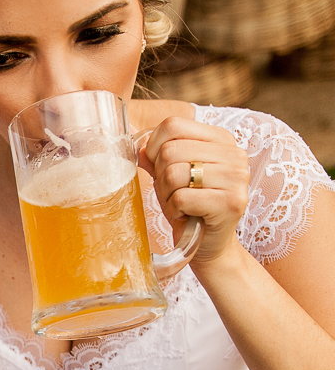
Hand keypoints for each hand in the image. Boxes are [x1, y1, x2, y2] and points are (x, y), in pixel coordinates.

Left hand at [140, 116, 249, 266]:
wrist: (208, 244)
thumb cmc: (187, 205)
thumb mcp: (168, 174)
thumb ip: (155, 154)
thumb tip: (133, 139)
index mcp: (220, 139)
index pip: (173, 124)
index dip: (153, 146)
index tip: (158, 166)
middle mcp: (234, 154)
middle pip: (170, 150)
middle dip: (160, 176)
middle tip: (173, 192)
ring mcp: (236, 177)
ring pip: (173, 173)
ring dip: (166, 195)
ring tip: (180, 204)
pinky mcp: (231, 202)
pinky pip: (181, 197)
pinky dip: (174, 210)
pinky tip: (186, 214)